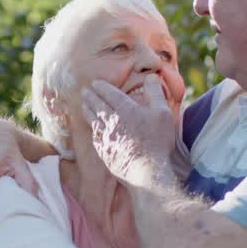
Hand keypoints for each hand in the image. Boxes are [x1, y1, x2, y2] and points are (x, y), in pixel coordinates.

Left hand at [82, 74, 185, 188]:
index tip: (95, 83)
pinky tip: (93, 129)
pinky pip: (95, 137)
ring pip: (93, 120)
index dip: (101, 87)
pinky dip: (93, 129)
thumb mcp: (163, 112)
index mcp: (125, 109)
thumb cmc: (158, 141)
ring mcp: (106, 138)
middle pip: (97, 105)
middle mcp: (112, 122)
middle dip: (90, 96)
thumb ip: (155, 92)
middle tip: (84, 91)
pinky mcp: (105, 152)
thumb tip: (151, 77)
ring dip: (87, 111)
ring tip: (83, 105)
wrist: (147, 170)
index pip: (109, 94)